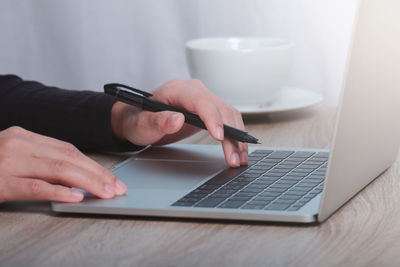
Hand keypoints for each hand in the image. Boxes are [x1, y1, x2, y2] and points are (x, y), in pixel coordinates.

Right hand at [0, 126, 126, 202]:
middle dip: (97, 174)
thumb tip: (77, 175)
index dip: (93, 165)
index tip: (112, 178)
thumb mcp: (15, 155)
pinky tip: (75, 197)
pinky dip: (57, 191)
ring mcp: (8, 160)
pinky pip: (34, 186)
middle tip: (117, 188)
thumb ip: (42, 159)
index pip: (69, 150)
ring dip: (87, 182)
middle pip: (69, 158)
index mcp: (26, 136)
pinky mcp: (0, 180)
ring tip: (106, 193)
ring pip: (58, 169)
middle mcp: (19, 143)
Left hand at [111, 78, 247, 166]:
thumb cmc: (138, 120)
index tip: (220, 137)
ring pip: (229, 115)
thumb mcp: (142, 124)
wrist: (139, 119)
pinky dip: (235, 135)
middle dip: (231, 135)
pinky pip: (228, 119)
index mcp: (177, 89)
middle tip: (234, 159)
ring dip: (237, 137)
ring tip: (240, 159)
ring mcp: (204, 99)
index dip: (213, 118)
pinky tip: (238, 150)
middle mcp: (194, 90)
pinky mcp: (209, 109)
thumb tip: (177, 119)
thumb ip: (157, 121)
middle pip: (220, 109)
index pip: (201, 101)